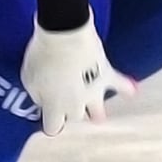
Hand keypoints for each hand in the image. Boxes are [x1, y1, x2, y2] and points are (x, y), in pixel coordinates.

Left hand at [20, 14, 133, 135]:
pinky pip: (121, 84)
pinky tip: (133, 92)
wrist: (65, 34)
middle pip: (75, 117)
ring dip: (96, 113)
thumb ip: (37, 94)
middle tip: (65, 103)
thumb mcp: (28, 78)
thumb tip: (43, 100)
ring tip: (98, 118)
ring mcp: (94, 92)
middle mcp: (76, 105)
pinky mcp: (107, 75)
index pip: (52, 127)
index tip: (47, 116)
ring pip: (97, 112)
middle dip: (69, 111)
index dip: (49, 122)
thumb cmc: (42, 56)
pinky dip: (126, 88)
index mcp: (55, 108)